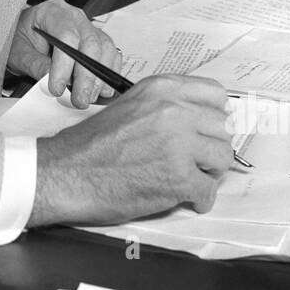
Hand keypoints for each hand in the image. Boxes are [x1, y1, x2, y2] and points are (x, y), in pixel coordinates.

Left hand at [8, 0, 121, 107]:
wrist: (25, 33)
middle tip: (79, 99)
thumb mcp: (18, 52)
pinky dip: (109, 73)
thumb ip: (33, 63)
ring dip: (100, 77)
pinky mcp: (97, 40)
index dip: (64, 64)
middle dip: (86, 76)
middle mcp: (74, 17)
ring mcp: (88, 27)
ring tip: (89, 97)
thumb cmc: (20, 39)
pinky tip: (102, 90)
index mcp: (53, 12)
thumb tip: (49, 78)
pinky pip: (111, 54)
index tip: (57, 88)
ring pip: (105, 48)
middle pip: (90, 43)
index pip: (66, 35)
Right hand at [30, 74, 233, 225]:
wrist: (66, 173)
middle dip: (211, 147)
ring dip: (209, 172)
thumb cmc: (91, 145)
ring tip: (189, 178)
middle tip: (195, 160)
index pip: (216, 93)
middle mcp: (174, 111)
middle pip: (223, 128)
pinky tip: (184, 198)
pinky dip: (199, 199)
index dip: (214, 114)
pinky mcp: (178, 179)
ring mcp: (178, 145)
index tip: (208, 128)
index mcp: (162, 89)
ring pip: (223, 158)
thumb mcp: (130, 105)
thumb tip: (200, 118)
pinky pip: (209, 191)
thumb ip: (165, 106)